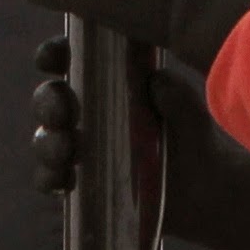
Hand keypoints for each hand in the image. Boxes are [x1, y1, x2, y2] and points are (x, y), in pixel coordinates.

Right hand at [25, 33, 249, 249]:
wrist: (203, 194)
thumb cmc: (195, 142)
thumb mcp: (191, 116)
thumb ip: (179, 97)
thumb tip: (157, 82)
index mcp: (109, 84)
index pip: (72, 60)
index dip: (54, 54)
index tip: (51, 57)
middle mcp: (88, 113)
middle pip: (50, 99)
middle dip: (47, 102)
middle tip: (62, 111)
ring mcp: (80, 149)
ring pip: (46, 139)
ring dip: (47, 143)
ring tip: (65, 150)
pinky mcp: (81, 184)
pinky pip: (51, 179)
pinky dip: (48, 178)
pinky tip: (62, 180)